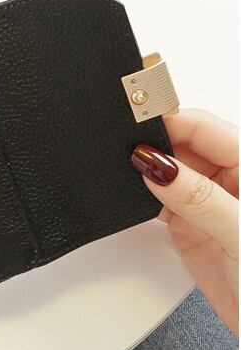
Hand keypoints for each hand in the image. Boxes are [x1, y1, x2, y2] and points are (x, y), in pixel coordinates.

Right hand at [131, 109, 238, 334]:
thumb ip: (200, 198)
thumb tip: (158, 166)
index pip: (204, 128)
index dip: (168, 120)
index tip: (134, 122)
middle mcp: (230, 181)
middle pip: (181, 146)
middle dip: (151, 144)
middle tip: (119, 149)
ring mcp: (208, 205)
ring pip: (166, 174)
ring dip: (143, 172)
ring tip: (119, 171)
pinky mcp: (189, 228)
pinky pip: (158, 204)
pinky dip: (140, 200)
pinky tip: (129, 199)